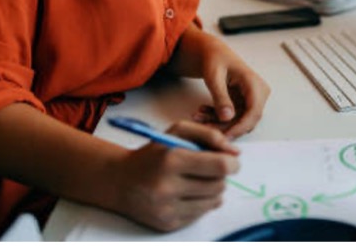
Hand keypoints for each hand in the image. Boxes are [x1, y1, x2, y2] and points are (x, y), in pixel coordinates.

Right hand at [112, 121, 239, 231]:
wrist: (120, 181)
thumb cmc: (153, 153)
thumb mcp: (177, 131)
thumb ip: (209, 135)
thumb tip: (235, 153)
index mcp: (172, 160)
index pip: (220, 166)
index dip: (232, 163)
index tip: (231, 160)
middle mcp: (168, 187)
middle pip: (219, 185)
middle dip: (221, 175)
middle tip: (210, 169)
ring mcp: (167, 209)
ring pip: (214, 201)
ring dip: (213, 189)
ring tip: (198, 180)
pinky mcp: (168, 224)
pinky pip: (201, 214)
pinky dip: (201, 202)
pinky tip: (188, 193)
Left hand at [194, 41, 269, 138]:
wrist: (213, 54)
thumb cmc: (215, 59)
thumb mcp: (214, 76)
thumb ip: (220, 96)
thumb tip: (227, 117)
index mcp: (254, 83)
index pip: (254, 111)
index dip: (240, 127)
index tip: (225, 137)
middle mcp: (258, 93)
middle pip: (247, 119)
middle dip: (225, 126)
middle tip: (204, 127)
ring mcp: (251, 99)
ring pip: (238, 121)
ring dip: (218, 122)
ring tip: (198, 116)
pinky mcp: (244, 104)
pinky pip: (232, 118)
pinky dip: (217, 117)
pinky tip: (202, 111)